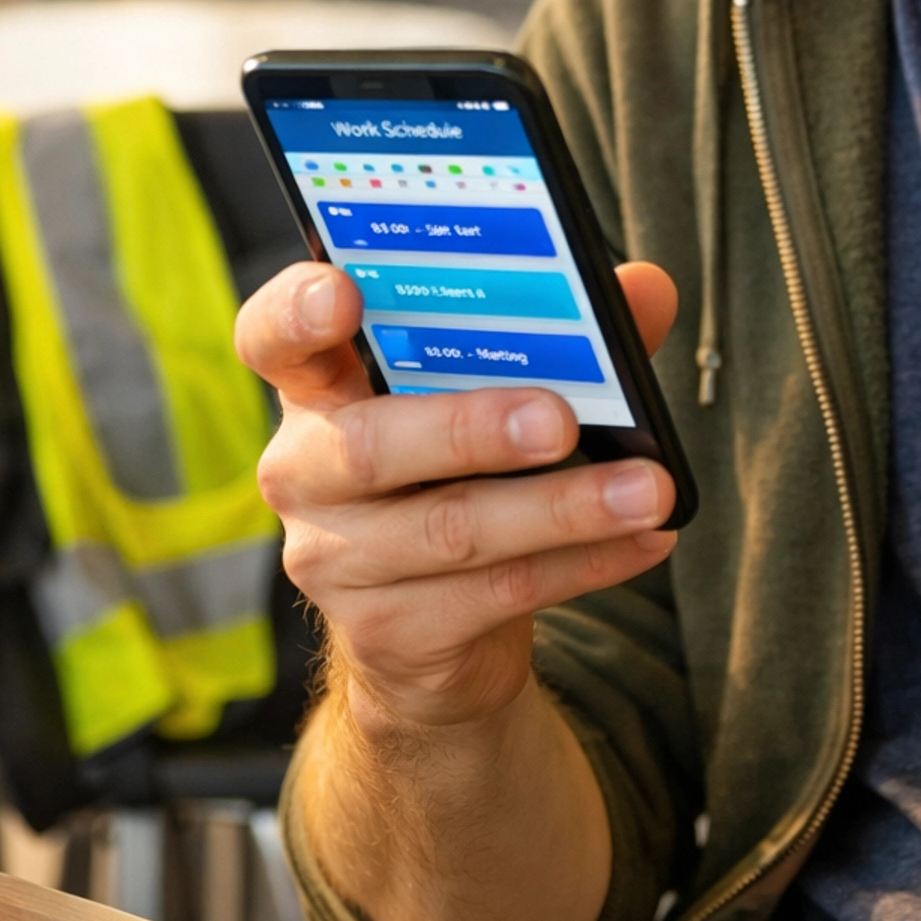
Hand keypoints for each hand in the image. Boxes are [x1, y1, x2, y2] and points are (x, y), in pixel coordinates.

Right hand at [235, 259, 678, 730]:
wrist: (433, 632)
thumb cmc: (460, 470)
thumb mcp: (489, 394)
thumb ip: (563, 335)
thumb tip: (648, 286)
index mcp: (320, 388)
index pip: (273, 338)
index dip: (296, 313)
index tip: (342, 293)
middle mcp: (307, 472)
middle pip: (370, 445)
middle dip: (470, 429)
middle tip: (559, 421)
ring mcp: (339, 561)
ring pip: (452, 529)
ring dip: (563, 509)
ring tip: (647, 489)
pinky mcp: (388, 633)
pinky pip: (496, 594)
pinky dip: (582, 563)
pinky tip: (642, 540)